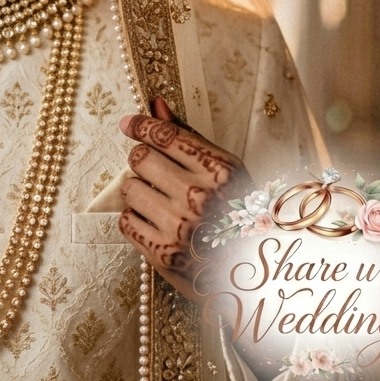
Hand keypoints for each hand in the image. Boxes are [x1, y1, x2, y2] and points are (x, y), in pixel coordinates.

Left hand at [118, 97, 249, 302]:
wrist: (253, 275)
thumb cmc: (238, 216)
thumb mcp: (225, 172)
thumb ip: (188, 138)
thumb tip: (155, 105)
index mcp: (220, 172)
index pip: (165, 135)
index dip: (140, 125)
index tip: (128, 124)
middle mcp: (199, 197)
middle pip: (140, 158)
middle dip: (143, 162)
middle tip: (155, 173)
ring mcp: (180, 227)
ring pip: (129, 188)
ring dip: (138, 191)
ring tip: (159, 201)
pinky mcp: (164, 254)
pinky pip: (126, 220)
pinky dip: (136, 219)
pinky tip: (156, 223)